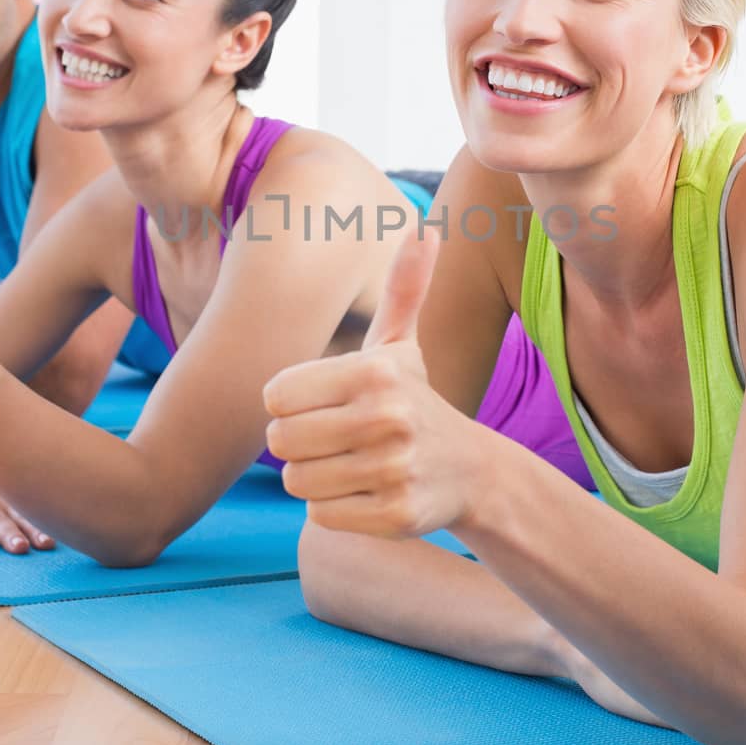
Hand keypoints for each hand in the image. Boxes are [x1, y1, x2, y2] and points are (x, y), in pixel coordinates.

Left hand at [265, 230, 483, 537]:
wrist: (471, 470)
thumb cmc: (415, 401)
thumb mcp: (402, 345)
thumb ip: (403, 287)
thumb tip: (426, 228)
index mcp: (373, 371)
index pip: (274, 395)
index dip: (290, 403)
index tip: (324, 403)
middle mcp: (385, 417)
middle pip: (280, 441)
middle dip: (297, 443)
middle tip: (332, 438)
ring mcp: (392, 469)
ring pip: (296, 482)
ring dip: (313, 477)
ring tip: (348, 464)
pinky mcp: (394, 515)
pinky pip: (320, 516)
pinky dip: (333, 508)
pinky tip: (363, 491)